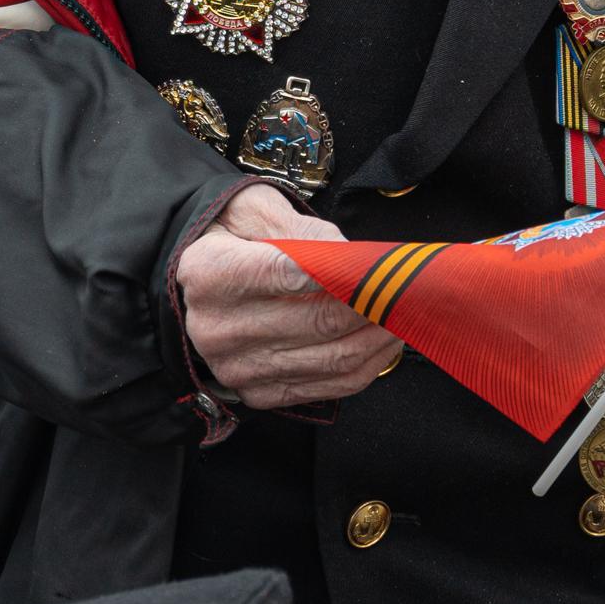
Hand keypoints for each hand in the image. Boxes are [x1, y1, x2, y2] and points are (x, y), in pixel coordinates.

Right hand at [178, 182, 401, 409]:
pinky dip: (366, 366)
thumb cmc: (230, 238)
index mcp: (210, 272)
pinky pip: (327, 387)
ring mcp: (237, 367)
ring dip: (379, 338)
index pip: (283, 273)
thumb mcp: (255, 210)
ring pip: (330, 358)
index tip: (379, 268)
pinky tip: (384, 341)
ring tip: (406, 315)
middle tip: (410, 290)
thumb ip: (301, 230)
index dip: (338, 273)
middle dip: (375, 305)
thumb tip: (350, 259)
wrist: (195, 285)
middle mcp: (217, 327)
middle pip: (316, 320)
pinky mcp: (257, 393)